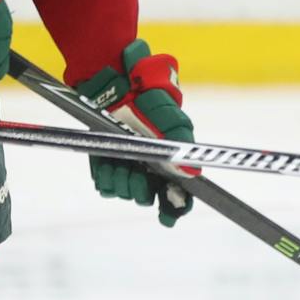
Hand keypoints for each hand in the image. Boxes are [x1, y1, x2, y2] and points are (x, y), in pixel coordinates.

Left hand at [75, 40, 194, 227]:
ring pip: (125, 193)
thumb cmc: (149, 99)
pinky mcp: (105, 162)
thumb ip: (181, 146)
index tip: (168, 214)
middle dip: (141, 190)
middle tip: (137, 174)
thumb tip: (194, 174)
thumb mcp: (171, 120)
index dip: (174, 208)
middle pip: (147, 197)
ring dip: (122, 182)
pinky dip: (107, 177)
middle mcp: (150, 168)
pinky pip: (105, 185)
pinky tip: (108, 162)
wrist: (117, 85)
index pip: (177, 195)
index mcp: (170, 161)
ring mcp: (127, 166)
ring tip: (120, 164)